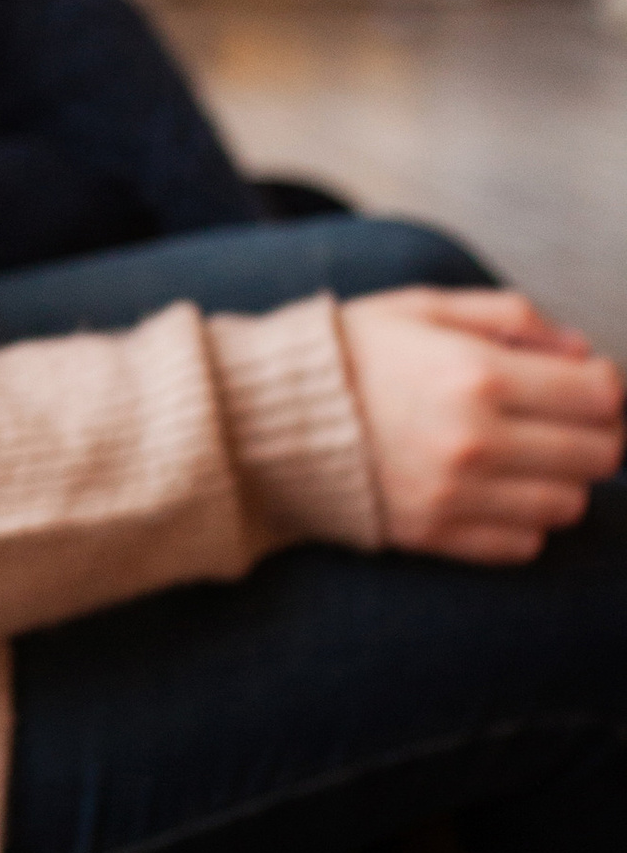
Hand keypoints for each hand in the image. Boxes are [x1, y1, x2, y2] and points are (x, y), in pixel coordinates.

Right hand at [339, 288, 624, 563]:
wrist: (261, 417)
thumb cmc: (344, 355)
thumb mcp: (422, 307)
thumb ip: (510, 317)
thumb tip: (579, 352)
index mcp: (476, 375)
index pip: (601, 395)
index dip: (605, 385)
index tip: (584, 382)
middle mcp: (474, 440)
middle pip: (598, 454)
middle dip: (595, 433)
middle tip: (565, 420)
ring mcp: (455, 495)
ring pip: (568, 504)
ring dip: (561, 480)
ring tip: (528, 457)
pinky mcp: (434, 535)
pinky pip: (523, 545)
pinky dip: (524, 522)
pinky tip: (496, 492)